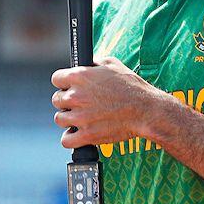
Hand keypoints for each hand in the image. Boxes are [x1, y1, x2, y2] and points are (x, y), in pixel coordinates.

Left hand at [50, 57, 169, 148]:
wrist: (146, 110)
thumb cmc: (132, 86)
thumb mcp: (112, 64)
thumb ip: (93, 64)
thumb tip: (85, 64)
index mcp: (80, 76)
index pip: (56, 79)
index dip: (64, 83)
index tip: (70, 87)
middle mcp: (76, 96)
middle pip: (56, 100)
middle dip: (67, 101)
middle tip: (80, 104)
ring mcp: (80, 117)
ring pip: (60, 119)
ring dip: (69, 119)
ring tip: (81, 118)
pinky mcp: (87, 135)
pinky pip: (66, 140)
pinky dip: (71, 138)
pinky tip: (78, 133)